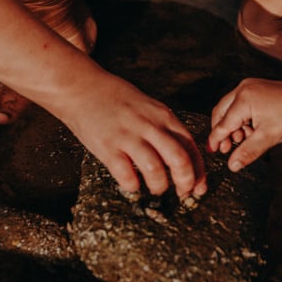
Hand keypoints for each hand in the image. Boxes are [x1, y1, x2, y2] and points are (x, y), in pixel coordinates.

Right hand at [58, 68, 206, 198]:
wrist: (82, 87)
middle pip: (179, 160)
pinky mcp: (108, 148)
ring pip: (156, 170)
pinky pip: (127, 176)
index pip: (190, 146)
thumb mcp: (149, 107)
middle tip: (183, 194)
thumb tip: (183, 156)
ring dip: (160, 186)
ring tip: (157, 189)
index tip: (199, 185)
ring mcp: (128, 137)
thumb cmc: (116, 99)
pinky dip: (133, 186)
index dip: (199, 170)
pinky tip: (133, 185)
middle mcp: (149, 126)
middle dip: (186, 182)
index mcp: (163, 116)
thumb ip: (164, 128)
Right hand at [208, 76, 281, 169]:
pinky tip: (249, 130)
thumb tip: (232, 165)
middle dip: (221, 131)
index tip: (212, 151)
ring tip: (242, 140)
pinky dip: (240, 118)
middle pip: (220, 112)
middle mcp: (242, 89)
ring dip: (231, 125)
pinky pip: (239, 103)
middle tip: (226, 148)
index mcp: (243, 100)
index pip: (222, 124)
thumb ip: (247, 152)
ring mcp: (249, 86)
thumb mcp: (268, 137)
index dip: (216, 140)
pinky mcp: (255, 87)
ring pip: (229, 108)